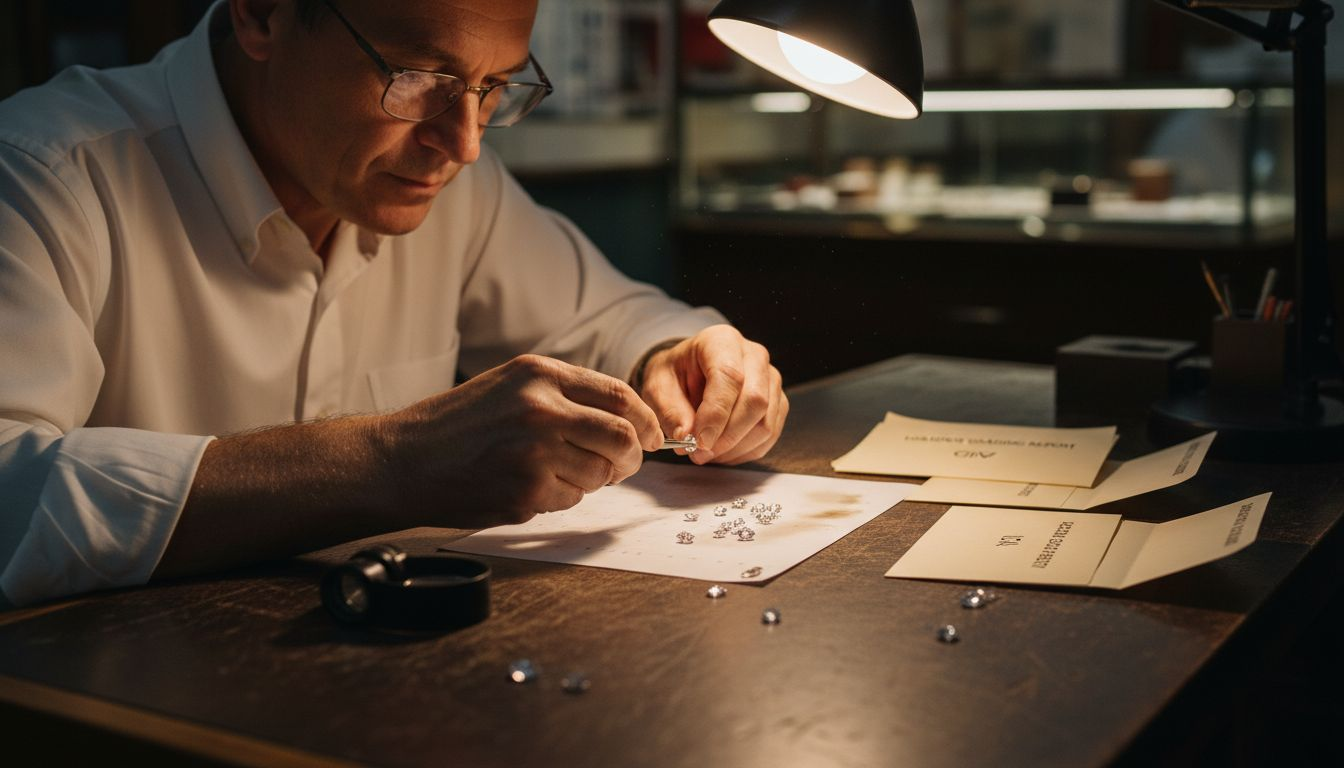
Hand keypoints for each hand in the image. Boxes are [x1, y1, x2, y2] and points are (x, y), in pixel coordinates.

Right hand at [377, 355, 661, 526]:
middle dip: (632, 457)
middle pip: (621, 437)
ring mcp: (534, 451)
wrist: (404, 460)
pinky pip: (571, 499)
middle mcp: (541, 408)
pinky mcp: (526, 491)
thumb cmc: (458, 425)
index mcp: (540, 374)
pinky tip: (528, 487)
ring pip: (600, 473)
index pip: (619, 396)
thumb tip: (626, 421)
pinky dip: (561, 498)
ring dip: (591, 480)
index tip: (651, 437)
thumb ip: (565, 395)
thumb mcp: (511, 386)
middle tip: (624, 466)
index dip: (645, 421)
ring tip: (557, 474)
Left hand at [637, 325, 787, 464]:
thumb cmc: (675, 375)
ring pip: (766, 422)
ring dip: (735, 448)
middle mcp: (754, 355)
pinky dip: (745, 451)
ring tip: (707, 454)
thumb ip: (670, 410)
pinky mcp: (777, 401)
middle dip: (727, 436)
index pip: (730, 376)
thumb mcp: (658, 386)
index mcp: (722, 341)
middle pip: (755, 401)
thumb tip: (687, 436)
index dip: (716, 414)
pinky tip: (722, 452)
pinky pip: (770, 434)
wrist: (689, 371)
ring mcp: (771, 378)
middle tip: (699, 454)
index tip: (698, 441)